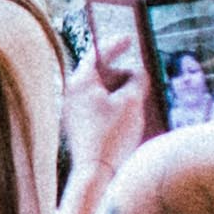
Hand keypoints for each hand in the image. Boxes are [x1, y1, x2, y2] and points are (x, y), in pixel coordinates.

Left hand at [63, 21, 149, 177]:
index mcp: (81, 82)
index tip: (129, 39)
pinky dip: (114, 108)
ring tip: (138, 103)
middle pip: (100, 74)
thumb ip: (137, 80)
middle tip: (141, 82)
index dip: (115, 45)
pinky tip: (128, 119)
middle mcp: (72, 95)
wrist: (95, 173)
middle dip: (122, 76)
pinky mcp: (79, 128)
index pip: (97, 54)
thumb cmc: (111, 135)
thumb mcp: (132, 102)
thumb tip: (138, 74)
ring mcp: (73, 112)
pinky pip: (98, 109)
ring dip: (120, 94)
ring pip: (101, 93)